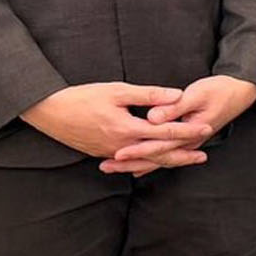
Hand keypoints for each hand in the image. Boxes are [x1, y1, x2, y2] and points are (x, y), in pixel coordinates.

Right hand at [22, 82, 211, 172]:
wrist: (49, 111)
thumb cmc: (82, 97)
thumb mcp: (117, 91)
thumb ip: (148, 95)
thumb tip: (177, 94)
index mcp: (127, 129)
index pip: (165, 133)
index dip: (188, 131)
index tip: (206, 127)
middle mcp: (121, 146)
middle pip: (158, 155)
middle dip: (182, 155)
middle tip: (203, 155)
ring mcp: (110, 153)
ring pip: (144, 161)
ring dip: (165, 161)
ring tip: (184, 160)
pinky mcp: (101, 153)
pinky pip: (129, 162)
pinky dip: (144, 163)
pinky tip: (151, 164)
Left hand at [101, 75, 255, 175]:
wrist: (240, 92)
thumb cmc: (220, 91)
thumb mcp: (197, 95)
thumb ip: (174, 107)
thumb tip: (153, 117)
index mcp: (189, 132)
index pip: (159, 145)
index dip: (138, 149)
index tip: (118, 152)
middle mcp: (187, 142)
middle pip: (155, 158)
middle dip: (130, 162)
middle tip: (106, 165)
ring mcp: (187, 143)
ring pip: (158, 160)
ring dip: (135, 164)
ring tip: (113, 167)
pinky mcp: (185, 140)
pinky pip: (164, 156)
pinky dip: (149, 162)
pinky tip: (137, 167)